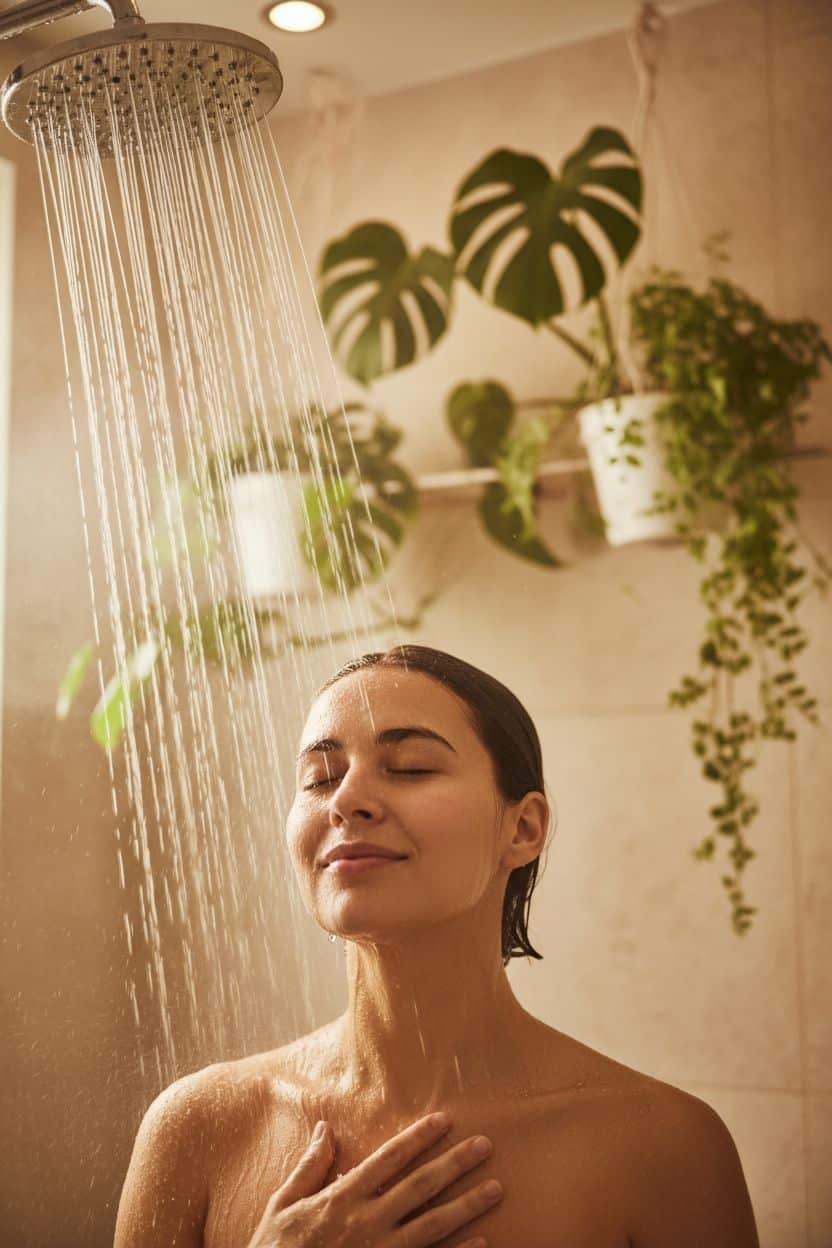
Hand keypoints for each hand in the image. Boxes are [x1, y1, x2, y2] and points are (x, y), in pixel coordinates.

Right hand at [246, 1111, 502, 1247]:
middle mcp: (366, 1224)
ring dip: (467, 1206)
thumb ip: (309, 1167)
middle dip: (454, 1164)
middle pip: (419, 1188)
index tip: (444, 1119)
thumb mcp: (281, 1205)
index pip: (388, 1159)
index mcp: (341, 1199)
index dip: (417, 1137)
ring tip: (496, 1188)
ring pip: (432, 1226)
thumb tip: (326, 1127)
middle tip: (485, 1145)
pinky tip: (483, 1243)